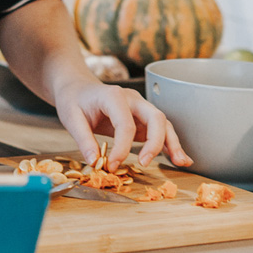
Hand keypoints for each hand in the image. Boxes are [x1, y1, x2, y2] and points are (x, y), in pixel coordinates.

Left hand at [52, 78, 192, 170]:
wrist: (77, 87)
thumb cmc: (74, 100)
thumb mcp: (70, 118)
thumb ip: (83, 139)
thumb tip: (95, 162)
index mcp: (113, 96)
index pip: (125, 123)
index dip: (122, 148)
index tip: (111, 165)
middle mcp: (132, 99)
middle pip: (155, 117)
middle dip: (155, 142)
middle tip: (145, 163)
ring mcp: (140, 108)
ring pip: (164, 123)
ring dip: (173, 143)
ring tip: (181, 163)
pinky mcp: (143, 119)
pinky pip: (161, 130)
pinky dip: (171, 144)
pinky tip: (180, 159)